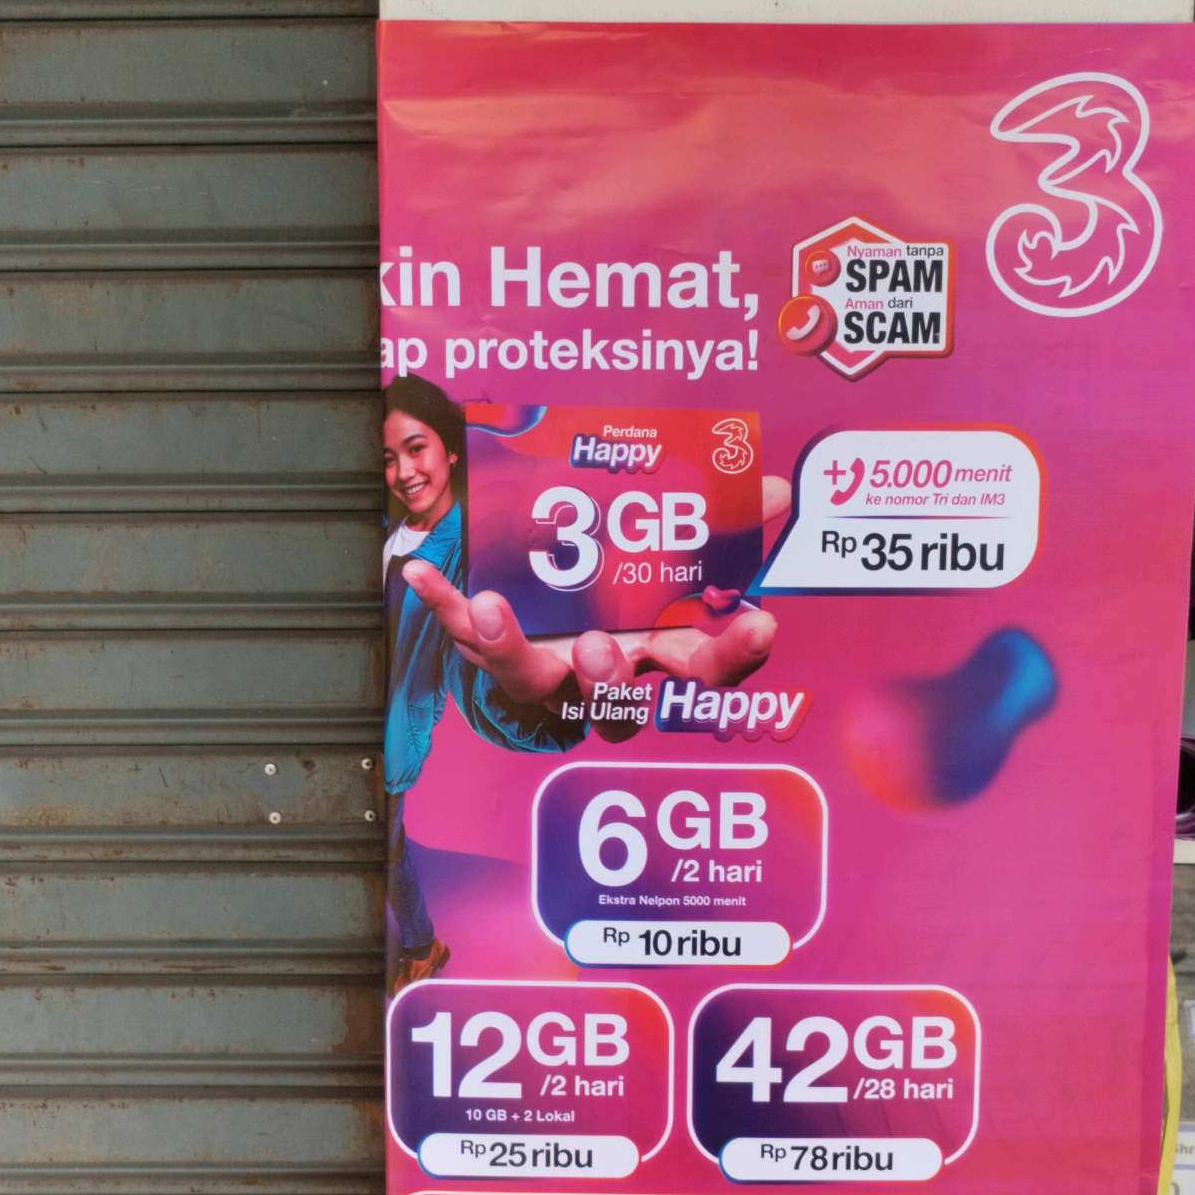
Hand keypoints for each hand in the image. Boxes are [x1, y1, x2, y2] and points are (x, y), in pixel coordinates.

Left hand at [403, 474, 790, 725]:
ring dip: (509, 646)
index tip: (761, 623)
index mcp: (659, 655)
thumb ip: (722, 522)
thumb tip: (776, 486)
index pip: (710, 669)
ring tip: (491, 606)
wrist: (555, 617)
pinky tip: (417, 570)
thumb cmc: (628, 590)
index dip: (737, 653)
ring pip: (529, 682)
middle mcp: (604, 676)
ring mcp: (547, 674)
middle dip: (604, 682)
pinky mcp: (497, 656)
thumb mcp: (678, 556)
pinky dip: (441, 603)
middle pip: (612, 707)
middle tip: (597, 648)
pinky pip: (464, 638)